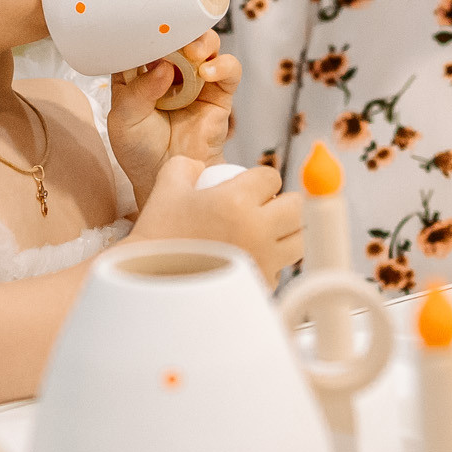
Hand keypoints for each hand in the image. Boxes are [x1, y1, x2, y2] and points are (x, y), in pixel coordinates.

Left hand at [107, 30, 238, 206]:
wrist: (164, 177)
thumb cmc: (139, 148)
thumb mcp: (125, 119)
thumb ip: (139, 91)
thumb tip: (164, 67)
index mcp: (141, 69)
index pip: (146, 37)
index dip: (147, 28)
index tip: (146, 26)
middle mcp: (171, 69)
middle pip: (180, 34)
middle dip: (179, 30)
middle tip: (173, 37)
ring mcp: (197, 80)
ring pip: (207, 45)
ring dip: (202, 43)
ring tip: (192, 54)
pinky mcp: (219, 94)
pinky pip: (229, 71)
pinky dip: (222, 66)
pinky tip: (208, 73)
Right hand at [128, 155, 302, 282]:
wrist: (152, 281)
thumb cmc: (158, 235)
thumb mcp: (166, 187)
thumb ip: (186, 166)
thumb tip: (201, 165)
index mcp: (236, 200)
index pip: (271, 177)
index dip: (261, 179)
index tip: (251, 187)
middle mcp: (256, 230)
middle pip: (296, 207)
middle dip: (283, 203)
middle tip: (267, 207)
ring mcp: (263, 260)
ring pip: (299, 240)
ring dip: (287, 232)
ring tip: (269, 232)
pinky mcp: (262, 285)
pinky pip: (282, 268)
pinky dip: (274, 261)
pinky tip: (253, 258)